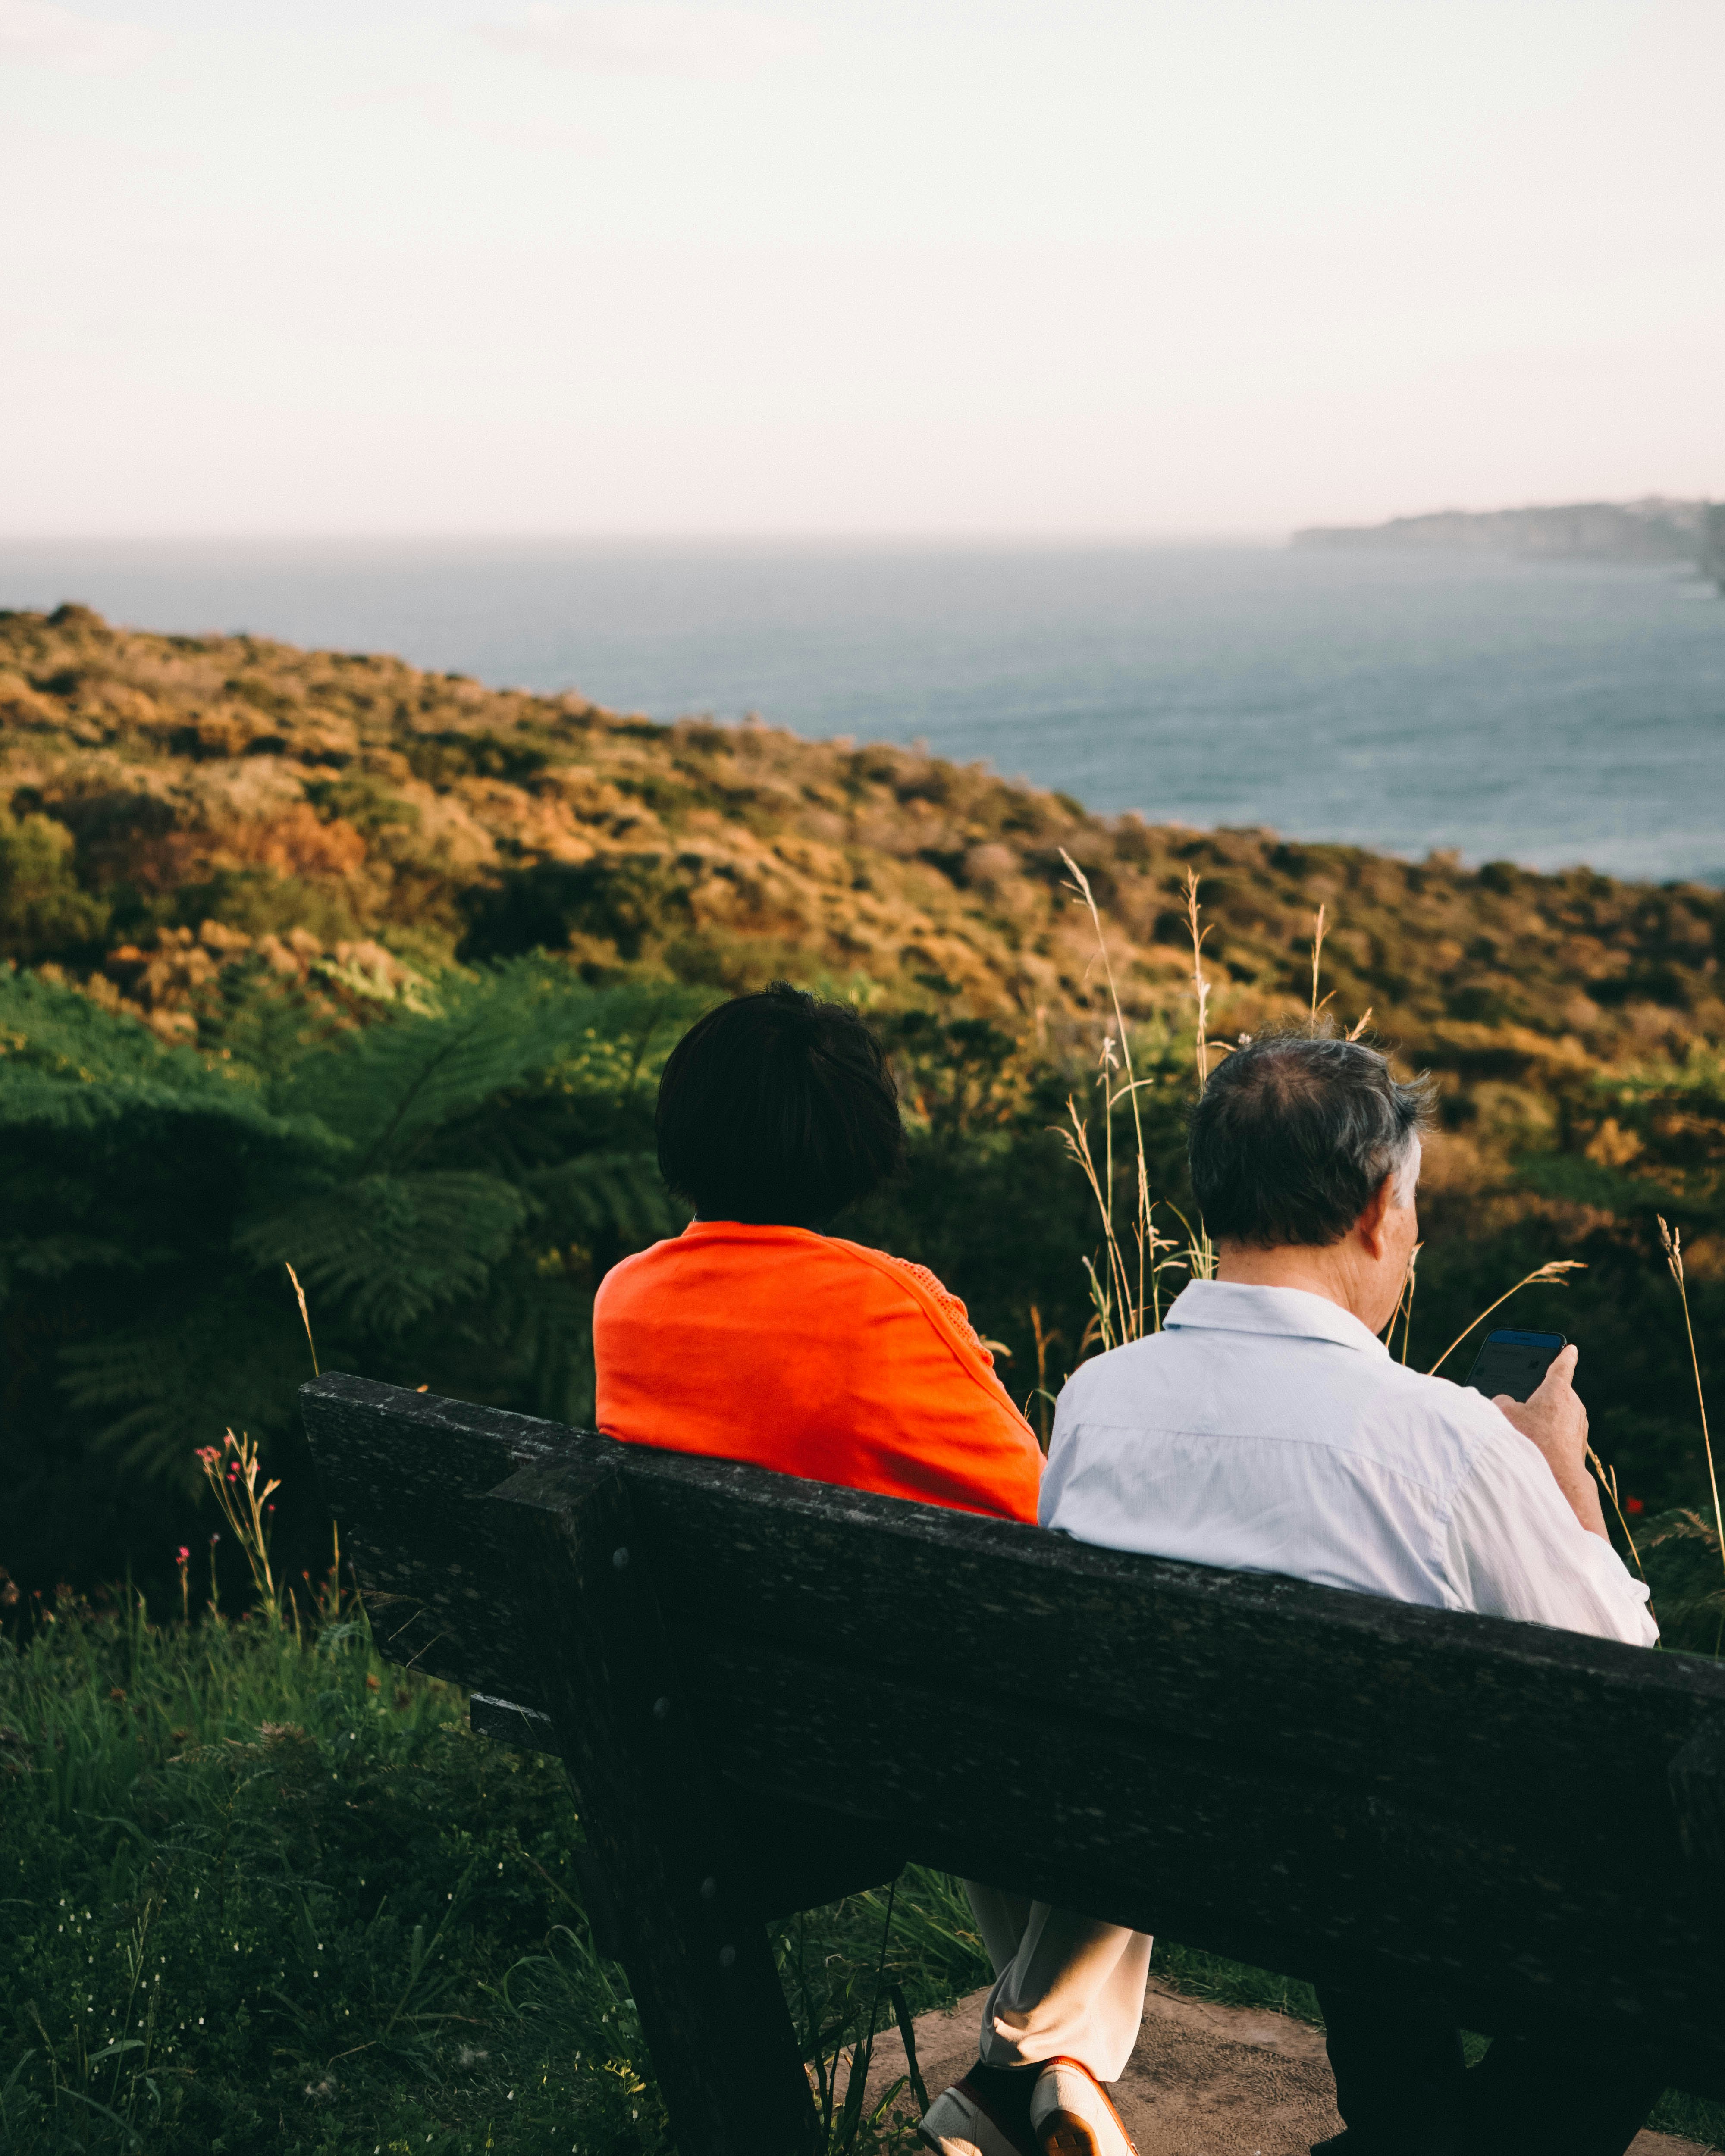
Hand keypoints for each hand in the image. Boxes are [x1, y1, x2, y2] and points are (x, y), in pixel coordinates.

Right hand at [1494, 1345, 1607, 1540]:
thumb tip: (1506, 1402)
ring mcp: (1579, 1426)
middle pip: (1555, 1394)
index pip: (1562, 1365)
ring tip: (1524, 1434)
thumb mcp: (1504, 1413)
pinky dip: (1550, 1438)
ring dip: (1544, 1421)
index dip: (1562, 1355)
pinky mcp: (1579, 1446)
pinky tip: (1535, 1449)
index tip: (1570, 1349)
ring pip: (1558, 1416)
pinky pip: (1562, 1435)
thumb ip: (1503, 1401)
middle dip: (1540, 1398)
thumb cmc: (1531, 1439)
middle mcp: (1574, 1404)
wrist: (1556, 1478)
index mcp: (1558, 1389)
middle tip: (1522, 1405)